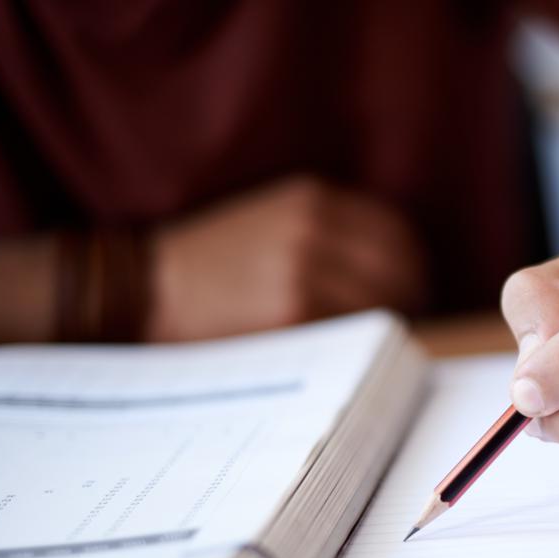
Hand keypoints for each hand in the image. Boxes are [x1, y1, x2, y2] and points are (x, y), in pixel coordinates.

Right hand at [147, 175, 425, 340]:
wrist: (144, 290)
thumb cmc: (209, 265)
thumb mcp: (271, 218)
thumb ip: (329, 232)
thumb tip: (397, 271)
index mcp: (313, 199)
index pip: (399, 233)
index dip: (413, 267)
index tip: (414, 290)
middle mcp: (315, 229)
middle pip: (402, 270)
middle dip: (409, 300)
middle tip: (403, 324)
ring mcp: (305, 271)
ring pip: (383, 304)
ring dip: (389, 327)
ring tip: (376, 346)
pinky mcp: (293, 313)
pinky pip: (353, 332)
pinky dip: (360, 346)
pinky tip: (349, 357)